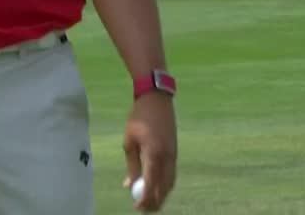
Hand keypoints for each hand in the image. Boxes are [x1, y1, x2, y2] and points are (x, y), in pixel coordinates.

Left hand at [123, 93, 176, 211]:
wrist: (157, 99)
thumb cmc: (138, 117)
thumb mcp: (129, 141)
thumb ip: (132, 164)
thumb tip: (129, 184)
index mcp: (154, 153)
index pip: (151, 183)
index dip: (144, 198)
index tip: (137, 207)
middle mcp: (167, 156)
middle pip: (164, 187)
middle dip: (154, 201)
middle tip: (143, 209)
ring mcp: (173, 154)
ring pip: (170, 181)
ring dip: (161, 194)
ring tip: (150, 202)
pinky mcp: (175, 151)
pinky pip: (172, 173)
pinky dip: (165, 184)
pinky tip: (157, 187)